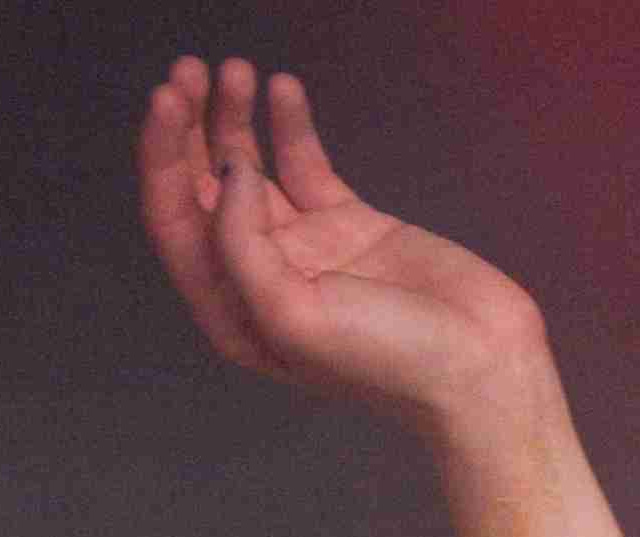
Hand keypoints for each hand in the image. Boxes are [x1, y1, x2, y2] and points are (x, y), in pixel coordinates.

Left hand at [138, 57, 551, 435]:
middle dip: (188, 129)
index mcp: (228, 310)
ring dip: (235, 119)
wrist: (478, 365)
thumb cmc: (386, 361)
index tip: (167, 98)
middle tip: (189, 69)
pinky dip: (289, 127)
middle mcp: (255, 277)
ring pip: (249, 170)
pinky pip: (304, 165)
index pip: (175, 221)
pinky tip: (282, 88)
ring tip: (236, 68)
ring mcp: (301, 247)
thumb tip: (229, 172)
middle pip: (202, 190)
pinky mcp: (346, 223)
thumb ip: (245, 247)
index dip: (161, 158)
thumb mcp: (293, 316)